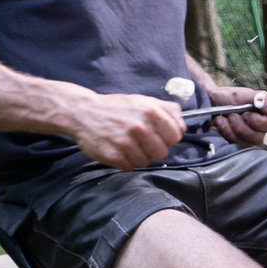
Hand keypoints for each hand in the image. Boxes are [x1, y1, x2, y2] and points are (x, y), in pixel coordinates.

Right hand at [67, 91, 183, 168]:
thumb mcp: (143, 100)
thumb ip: (167, 110)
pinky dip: (126, 161)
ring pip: (146, 162)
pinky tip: (119, 150)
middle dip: (154, 148)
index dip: (168, 137)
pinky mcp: (113, 156)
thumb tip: (183, 126)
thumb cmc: (116, 107)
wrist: (83, 112)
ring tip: (129, 144)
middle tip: (142, 141)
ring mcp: (126, 143)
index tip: (159, 135)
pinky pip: (130, 167)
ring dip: (139, 156)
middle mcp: (140, 127)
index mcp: (151, 112)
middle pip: (162, 153)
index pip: (175, 136)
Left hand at [206, 84, 266, 146]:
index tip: (246, 114)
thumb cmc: (230, 97)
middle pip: (258, 138)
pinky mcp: (237, 144)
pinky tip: (217, 125)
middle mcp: (262, 130)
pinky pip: (231, 145)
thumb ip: (261, 99)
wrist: (211, 103)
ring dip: (229, 129)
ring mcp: (249, 139)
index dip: (258, 122)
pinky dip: (222, 134)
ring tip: (221, 119)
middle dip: (240, 126)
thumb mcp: (244, 94)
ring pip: (243, 142)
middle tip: (232, 115)